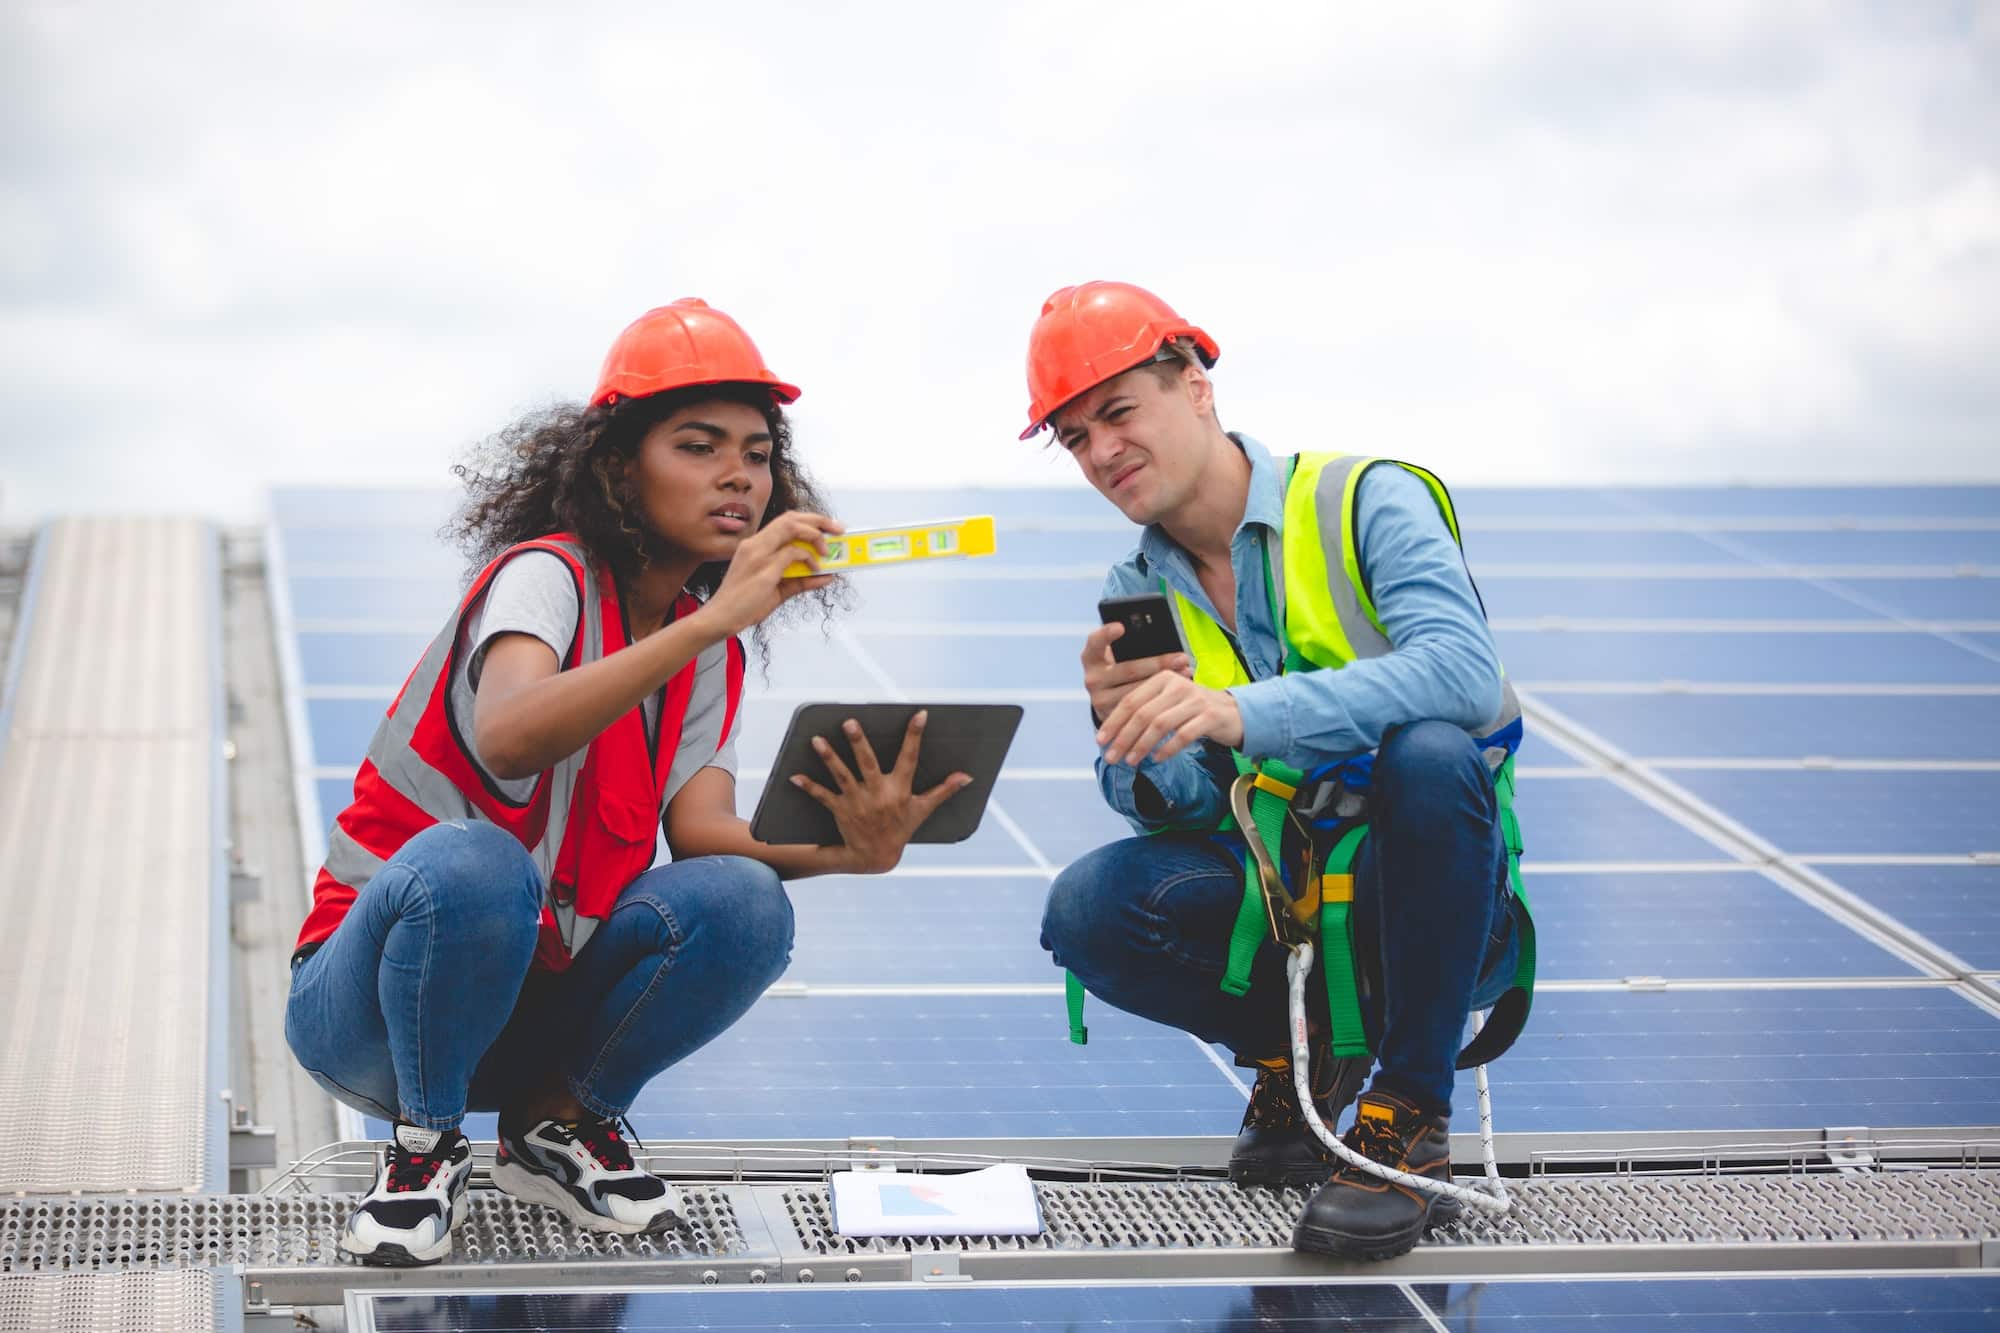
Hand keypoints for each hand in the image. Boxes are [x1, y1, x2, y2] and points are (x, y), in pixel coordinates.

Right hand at [698, 510, 843, 637]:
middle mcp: (755, 545)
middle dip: (819, 520)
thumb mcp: (777, 590)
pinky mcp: (764, 571)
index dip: (809, 520)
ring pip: (791, 528)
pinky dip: (809, 559)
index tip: (828, 527)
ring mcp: (758, 555)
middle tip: (838, 529)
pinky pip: (793, 554)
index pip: (785, 521)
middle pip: (790, 518)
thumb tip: (827, 576)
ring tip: (828, 550)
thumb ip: (801, 581)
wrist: (720, 618)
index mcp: (754, 545)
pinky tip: (815, 569)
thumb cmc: (743, 604)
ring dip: (815, 536)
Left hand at [789, 711, 971, 873]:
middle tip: (850, 722)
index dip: (915, 736)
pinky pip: (822, 796)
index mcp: (900, 790)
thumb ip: (944, 790)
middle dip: (859, 743)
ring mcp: (857, 802)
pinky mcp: (840, 810)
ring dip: (829, 758)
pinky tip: (794, 775)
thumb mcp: (924, 810)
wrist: (876, 857)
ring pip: (842, 776)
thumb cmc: (901, 829)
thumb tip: (967, 777)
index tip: (919, 714)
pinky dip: (808, 787)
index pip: (910, 758)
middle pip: (868, 764)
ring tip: (816, 740)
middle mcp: (878, 794)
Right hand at [1081, 622, 1191, 720]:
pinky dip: (1160, 698)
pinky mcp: (1111, 717)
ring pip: (1137, 691)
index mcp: (1091, 657)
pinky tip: (1177, 691)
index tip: (1122, 626)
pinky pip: (1140, 708)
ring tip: (1186, 672)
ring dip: (1164, 682)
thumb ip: (1133, 647)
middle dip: (1159, 663)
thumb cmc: (1122, 667)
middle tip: (1182, 658)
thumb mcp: (1122, 655)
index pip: (1095, 642)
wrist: (1111, 698)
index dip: (1106, 634)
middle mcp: (1091, 678)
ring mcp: (1099, 700)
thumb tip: (1164, 641)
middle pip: (1128, 669)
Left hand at [1096, 671, 1242, 766]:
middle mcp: (1177, 685)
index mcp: (1162, 679)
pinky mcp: (1209, 716)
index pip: (1131, 701)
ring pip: (1160, 725)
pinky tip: (1157, 759)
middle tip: (1111, 757)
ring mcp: (1195, 700)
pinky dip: (1167, 749)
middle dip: (1124, 738)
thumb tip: (1112, 736)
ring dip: (1142, 746)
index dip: (1113, 722)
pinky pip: (1183, 735)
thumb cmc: (1193, 711)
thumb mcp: (1168, 703)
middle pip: (1143, 714)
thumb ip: (1144, 712)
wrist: (1234, 712)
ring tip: (1131, 761)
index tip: (1100, 741)